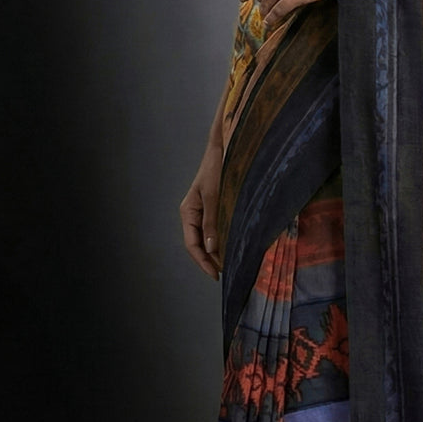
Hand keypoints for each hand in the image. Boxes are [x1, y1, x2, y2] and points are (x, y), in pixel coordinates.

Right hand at [179, 143, 222, 279]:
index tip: (216, 275)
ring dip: (218, 251)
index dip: (203, 262)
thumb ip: (212, 222)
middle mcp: (194, 214)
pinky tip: (234, 246)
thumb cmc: (217, 167)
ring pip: (208, 238)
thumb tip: (210, 248)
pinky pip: (217, 229)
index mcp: (188, 212)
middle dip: (211, 260)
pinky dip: (224, 240)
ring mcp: (204, 211)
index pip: (192, 244)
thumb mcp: (215, 196)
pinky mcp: (216, 207)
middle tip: (229, 273)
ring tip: (232, 264)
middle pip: (199, 244)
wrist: (225, 146)